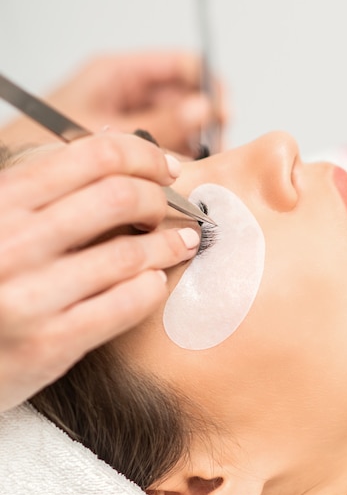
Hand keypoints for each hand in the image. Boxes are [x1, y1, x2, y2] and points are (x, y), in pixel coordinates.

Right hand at [0, 133, 198, 411]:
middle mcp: (11, 243)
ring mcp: (28, 297)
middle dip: (160, 199)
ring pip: (129, 253)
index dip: (143, 155)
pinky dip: (151, 288)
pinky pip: (124, 305)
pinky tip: (155, 282)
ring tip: (181, 243)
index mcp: (1, 200)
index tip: (165, 166)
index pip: (94, 155)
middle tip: (172, 208)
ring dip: (168, 244)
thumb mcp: (0, 219)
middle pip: (119, 197)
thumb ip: (47, 189)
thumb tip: (120, 150)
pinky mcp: (47, 344)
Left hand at [1, 51, 228, 155]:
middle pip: (186, 96)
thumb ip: (159, 121)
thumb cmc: (43, 138)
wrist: (14, 163)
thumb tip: (205, 109)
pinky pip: (165, 145)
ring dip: (194, 141)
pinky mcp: (130, 145)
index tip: (223, 110)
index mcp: (120, 72)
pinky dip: (178, 157)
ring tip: (201, 161)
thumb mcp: (108, 127)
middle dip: (206, 118)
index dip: (209, 83)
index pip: (181, 65)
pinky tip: (182, 172)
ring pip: (179, 123)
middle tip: (216, 142)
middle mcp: (130, 93)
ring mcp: (131, 118)